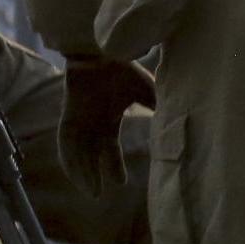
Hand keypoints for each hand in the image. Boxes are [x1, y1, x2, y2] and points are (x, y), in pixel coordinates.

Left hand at [58, 56, 157, 196]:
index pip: (110, 148)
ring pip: (78, 154)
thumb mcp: (146, 91)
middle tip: (100, 195)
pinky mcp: (68, 116)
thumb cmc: (123, 67)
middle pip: (93, 155)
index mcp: (109, 118)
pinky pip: (66, 144)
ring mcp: (78, 120)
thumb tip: (178, 122)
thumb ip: (159, 107)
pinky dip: (70, 161)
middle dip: (96, 174)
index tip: (121, 183)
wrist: (102, 48)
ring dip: (82, 173)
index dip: (114, 165)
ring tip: (92, 193)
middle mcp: (92, 122)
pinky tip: (75, 176)